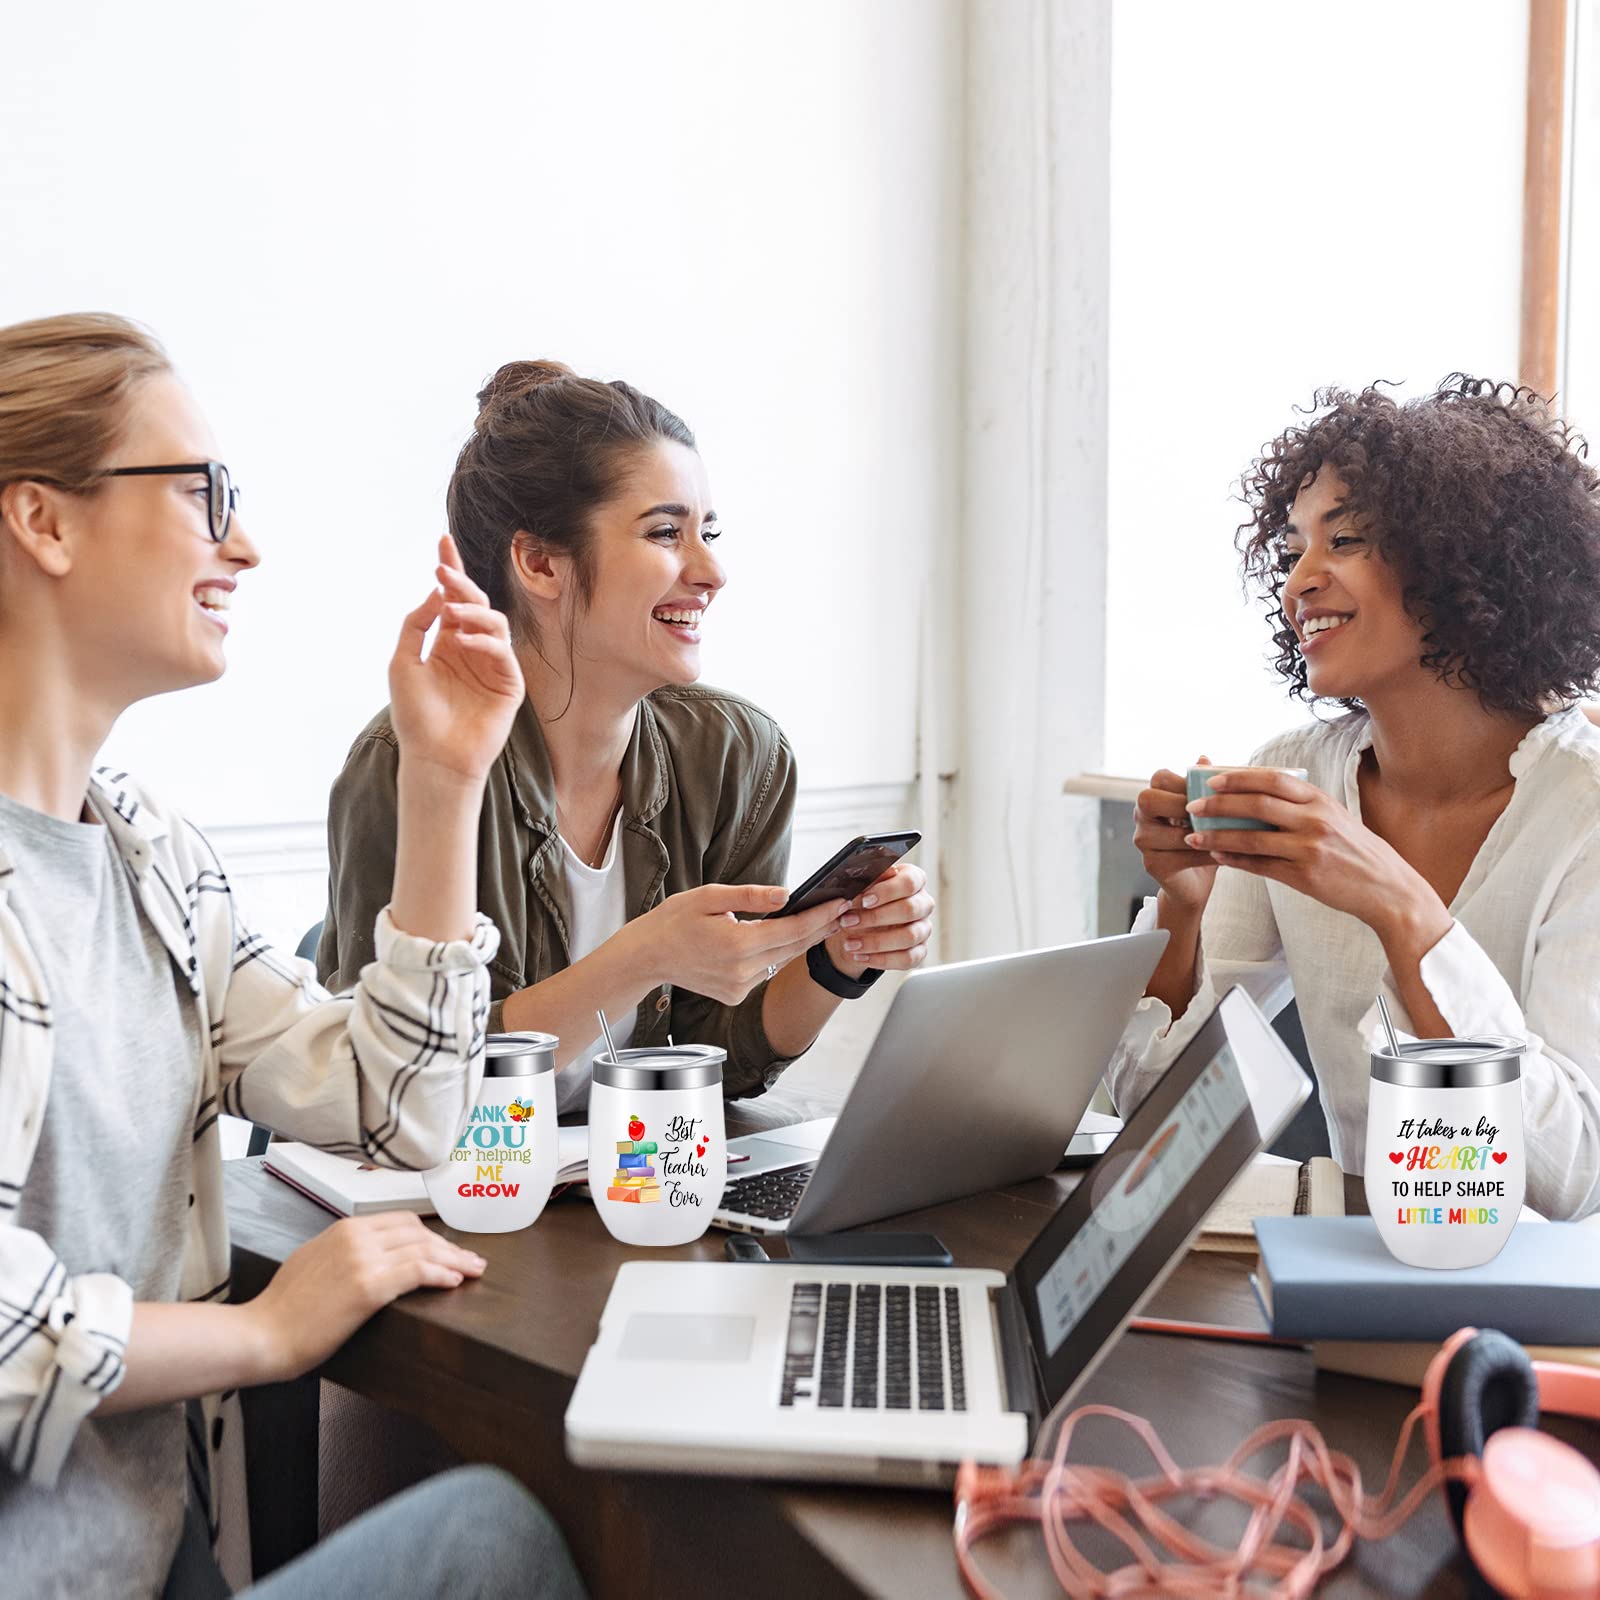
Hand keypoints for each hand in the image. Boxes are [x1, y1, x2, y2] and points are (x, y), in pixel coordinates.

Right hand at [242, 1213, 484, 1382]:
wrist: (261, 1334)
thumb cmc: (283, 1309)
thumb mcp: (313, 1262)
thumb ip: (343, 1251)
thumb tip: (370, 1256)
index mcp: (344, 1228)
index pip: (401, 1221)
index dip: (430, 1235)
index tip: (447, 1248)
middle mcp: (356, 1236)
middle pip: (417, 1232)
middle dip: (448, 1246)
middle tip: (470, 1261)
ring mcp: (363, 1258)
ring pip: (423, 1249)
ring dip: (454, 1260)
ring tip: (473, 1272)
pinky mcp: (368, 1286)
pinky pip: (417, 1271)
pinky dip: (441, 1274)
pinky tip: (454, 1282)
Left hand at [389, 534, 524, 784]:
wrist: (434, 757)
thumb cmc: (415, 716)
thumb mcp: (402, 662)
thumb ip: (416, 625)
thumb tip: (437, 593)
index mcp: (447, 643)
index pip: (452, 599)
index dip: (451, 571)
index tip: (443, 541)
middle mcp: (472, 649)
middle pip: (474, 604)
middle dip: (460, 583)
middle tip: (443, 571)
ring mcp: (493, 666)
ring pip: (494, 623)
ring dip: (473, 611)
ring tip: (452, 611)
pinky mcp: (509, 684)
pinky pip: (503, 653)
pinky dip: (485, 641)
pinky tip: (463, 640)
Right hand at [626, 884, 848, 1005]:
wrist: (646, 957)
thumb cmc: (673, 921)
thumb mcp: (709, 897)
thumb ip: (751, 896)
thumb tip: (787, 894)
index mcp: (737, 944)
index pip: (792, 930)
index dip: (820, 917)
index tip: (840, 903)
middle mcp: (742, 971)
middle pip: (794, 948)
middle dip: (819, 928)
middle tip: (843, 910)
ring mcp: (739, 987)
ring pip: (780, 961)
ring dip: (801, 942)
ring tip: (822, 921)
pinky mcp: (734, 996)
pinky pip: (764, 972)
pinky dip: (775, 956)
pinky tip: (785, 940)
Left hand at [824, 862, 933, 977]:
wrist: (858, 926)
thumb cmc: (864, 900)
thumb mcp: (861, 887)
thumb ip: (866, 881)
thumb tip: (864, 875)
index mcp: (913, 880)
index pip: (910, 882)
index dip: (887, 891)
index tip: (863, 900)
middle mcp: (922, 903)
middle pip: (910, 910)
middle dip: (876, 918)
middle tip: (848, 921)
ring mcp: (923, 928)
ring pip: (909, 936)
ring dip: (876, 942)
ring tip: (851, 943)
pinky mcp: (919, 951)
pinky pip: (907, 959)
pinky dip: (881, 959)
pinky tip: (861, 956)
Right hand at [1134, 759, 1218, 917]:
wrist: (1194, 881)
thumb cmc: (1202, 837)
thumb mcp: (1206, 809)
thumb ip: (1202, 786)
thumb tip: (1203, 758)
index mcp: (1153, 797)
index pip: (1159, 777)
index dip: (1184, 781)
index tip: (1210, 791)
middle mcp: (1140, 816)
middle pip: (1148, 799)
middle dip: (1181, 804)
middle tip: (1209, 813)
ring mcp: (1143, 841)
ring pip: (1169, 831)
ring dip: (1201, 833)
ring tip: (1228, 834)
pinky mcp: (1152, 864)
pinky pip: (1180, 856)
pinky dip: (1206, 854)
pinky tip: (1225, 853)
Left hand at [1186, 767, 1450, 943]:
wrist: (1387, 888)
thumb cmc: (1354, 849)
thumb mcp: (1333, 816)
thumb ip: (1299, 805)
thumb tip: (1252, 793)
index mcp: (1320, 800)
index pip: (1273, 780)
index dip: (1238, 777)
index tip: (1211, 779)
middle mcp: (1315, 821)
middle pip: (1256, 805)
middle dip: (1219, 805)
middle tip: (1193, 807)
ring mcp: (1310, 849)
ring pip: (1252, 838)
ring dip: (1218, 836)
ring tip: (1194, 835)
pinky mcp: (1305, 877)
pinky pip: (1260, 866)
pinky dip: (1235, 860)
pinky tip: (1217, 856)